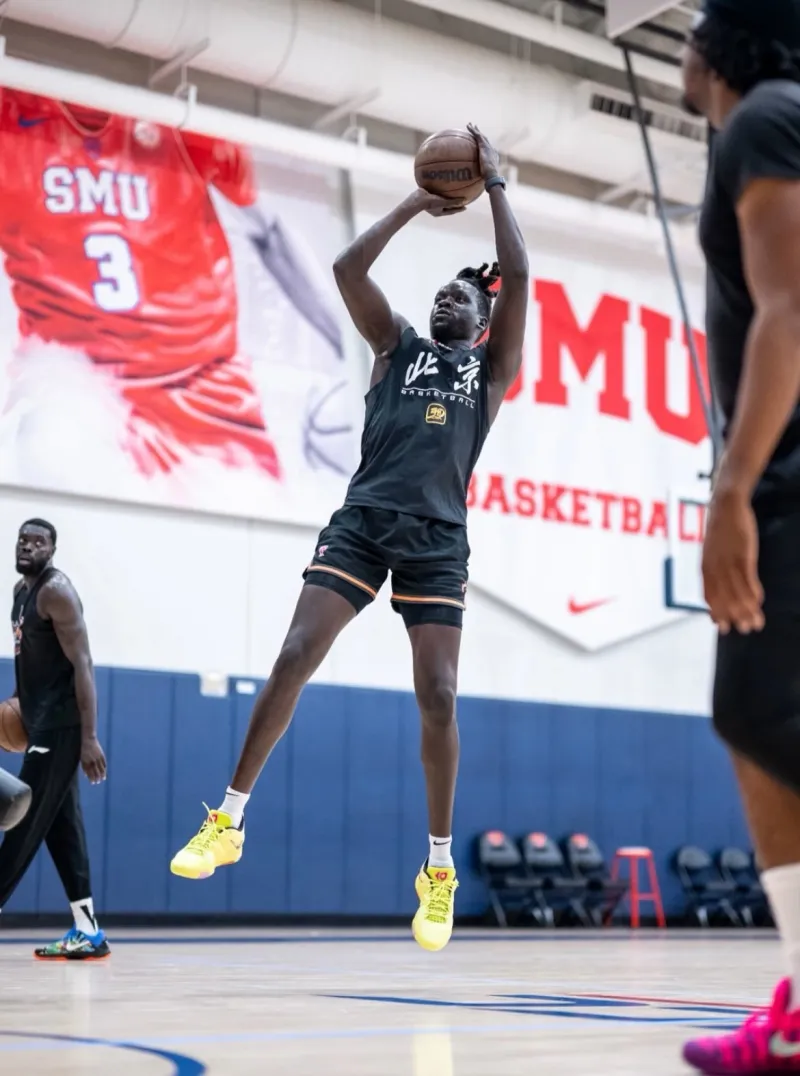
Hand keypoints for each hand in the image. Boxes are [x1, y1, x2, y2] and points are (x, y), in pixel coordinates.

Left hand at [81, 736, 106, 784]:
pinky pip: (103, 763)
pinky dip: (104, 767)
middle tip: (98, 782)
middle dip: (97, 777)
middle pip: (95, 771)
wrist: (88, 740)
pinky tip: (105, 771)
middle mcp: (92, 760)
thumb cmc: (83, 750)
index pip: (89, 772)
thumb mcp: (81, 758)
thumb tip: (85, 775)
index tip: (92, 783)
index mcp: (86, 761)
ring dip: (102, 774)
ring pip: (100, 768)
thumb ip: (84, 767)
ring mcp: (97, 758)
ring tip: (103, 779)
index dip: (91, 778)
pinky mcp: (101, 755)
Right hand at [410, 189, 465, 216]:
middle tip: (461, 198)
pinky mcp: (428, 195)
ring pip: (442, 198)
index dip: (459, 209)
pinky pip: (437, 192)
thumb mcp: (443, 203)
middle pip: (447, 205)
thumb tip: (464, 200)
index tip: (465, 206)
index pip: (452, 211)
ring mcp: (432, 201)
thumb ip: (453, 202)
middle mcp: (436, 207)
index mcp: (439, 212)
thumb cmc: (430, 203)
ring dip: (447, 195)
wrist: (417, 199)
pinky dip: (441, 189)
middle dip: (454, 202)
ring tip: (453, 190)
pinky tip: (444, 183)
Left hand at [467, 123, 500, 181]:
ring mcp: (488, 147)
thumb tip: (474, 188)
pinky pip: (477, 135)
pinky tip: (468, 126)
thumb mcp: (484, 180)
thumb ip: (480, 181)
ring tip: (470, 125)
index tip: (480, 144)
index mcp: (493, 157)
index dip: (484, 146)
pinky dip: (473, 130)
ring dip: (475, 130)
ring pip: (480, 136)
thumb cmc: (489, 181)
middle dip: (480, 135)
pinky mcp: (484, 145)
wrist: (492, 176)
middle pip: (485, 140)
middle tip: (475, 130)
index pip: (488, 149)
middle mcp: (492, 150)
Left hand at [702, 486, 764, 634]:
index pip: (709, 596)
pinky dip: (753, 592)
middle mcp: (714, 567)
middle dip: (734, 617)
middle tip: (745, 630)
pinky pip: (748, 578)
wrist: (725, 506)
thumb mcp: (712, 551)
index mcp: (705, 567)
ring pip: (737, 592)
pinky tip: (759, 603)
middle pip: (724, 598)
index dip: (716, 612)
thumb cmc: (720, 529)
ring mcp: (729, 562)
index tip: (722, 626)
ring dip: (747, 610)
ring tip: (756, 623)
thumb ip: (714, 569)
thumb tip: (719, 587)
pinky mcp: (743, 554)